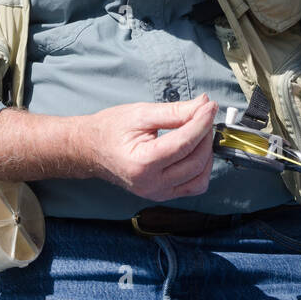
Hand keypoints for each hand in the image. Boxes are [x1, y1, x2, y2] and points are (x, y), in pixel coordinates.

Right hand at [83, 96, 215, 202]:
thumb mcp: (141, 113)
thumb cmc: (111, 129)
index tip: (209, 106)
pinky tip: (195, 150)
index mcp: (142, 163)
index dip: (202, 122)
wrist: (90, 149)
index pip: (184, 143)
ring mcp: (157, 193)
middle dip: (206, 135)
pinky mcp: (162, 195)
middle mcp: (151, 184)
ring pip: (199, 177)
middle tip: (204, 114)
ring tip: (200, 132)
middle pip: (196, 161)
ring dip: (206, 153)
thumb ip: (174, 111)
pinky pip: (193, 186)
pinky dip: (201, 169)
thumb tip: (203, 104)